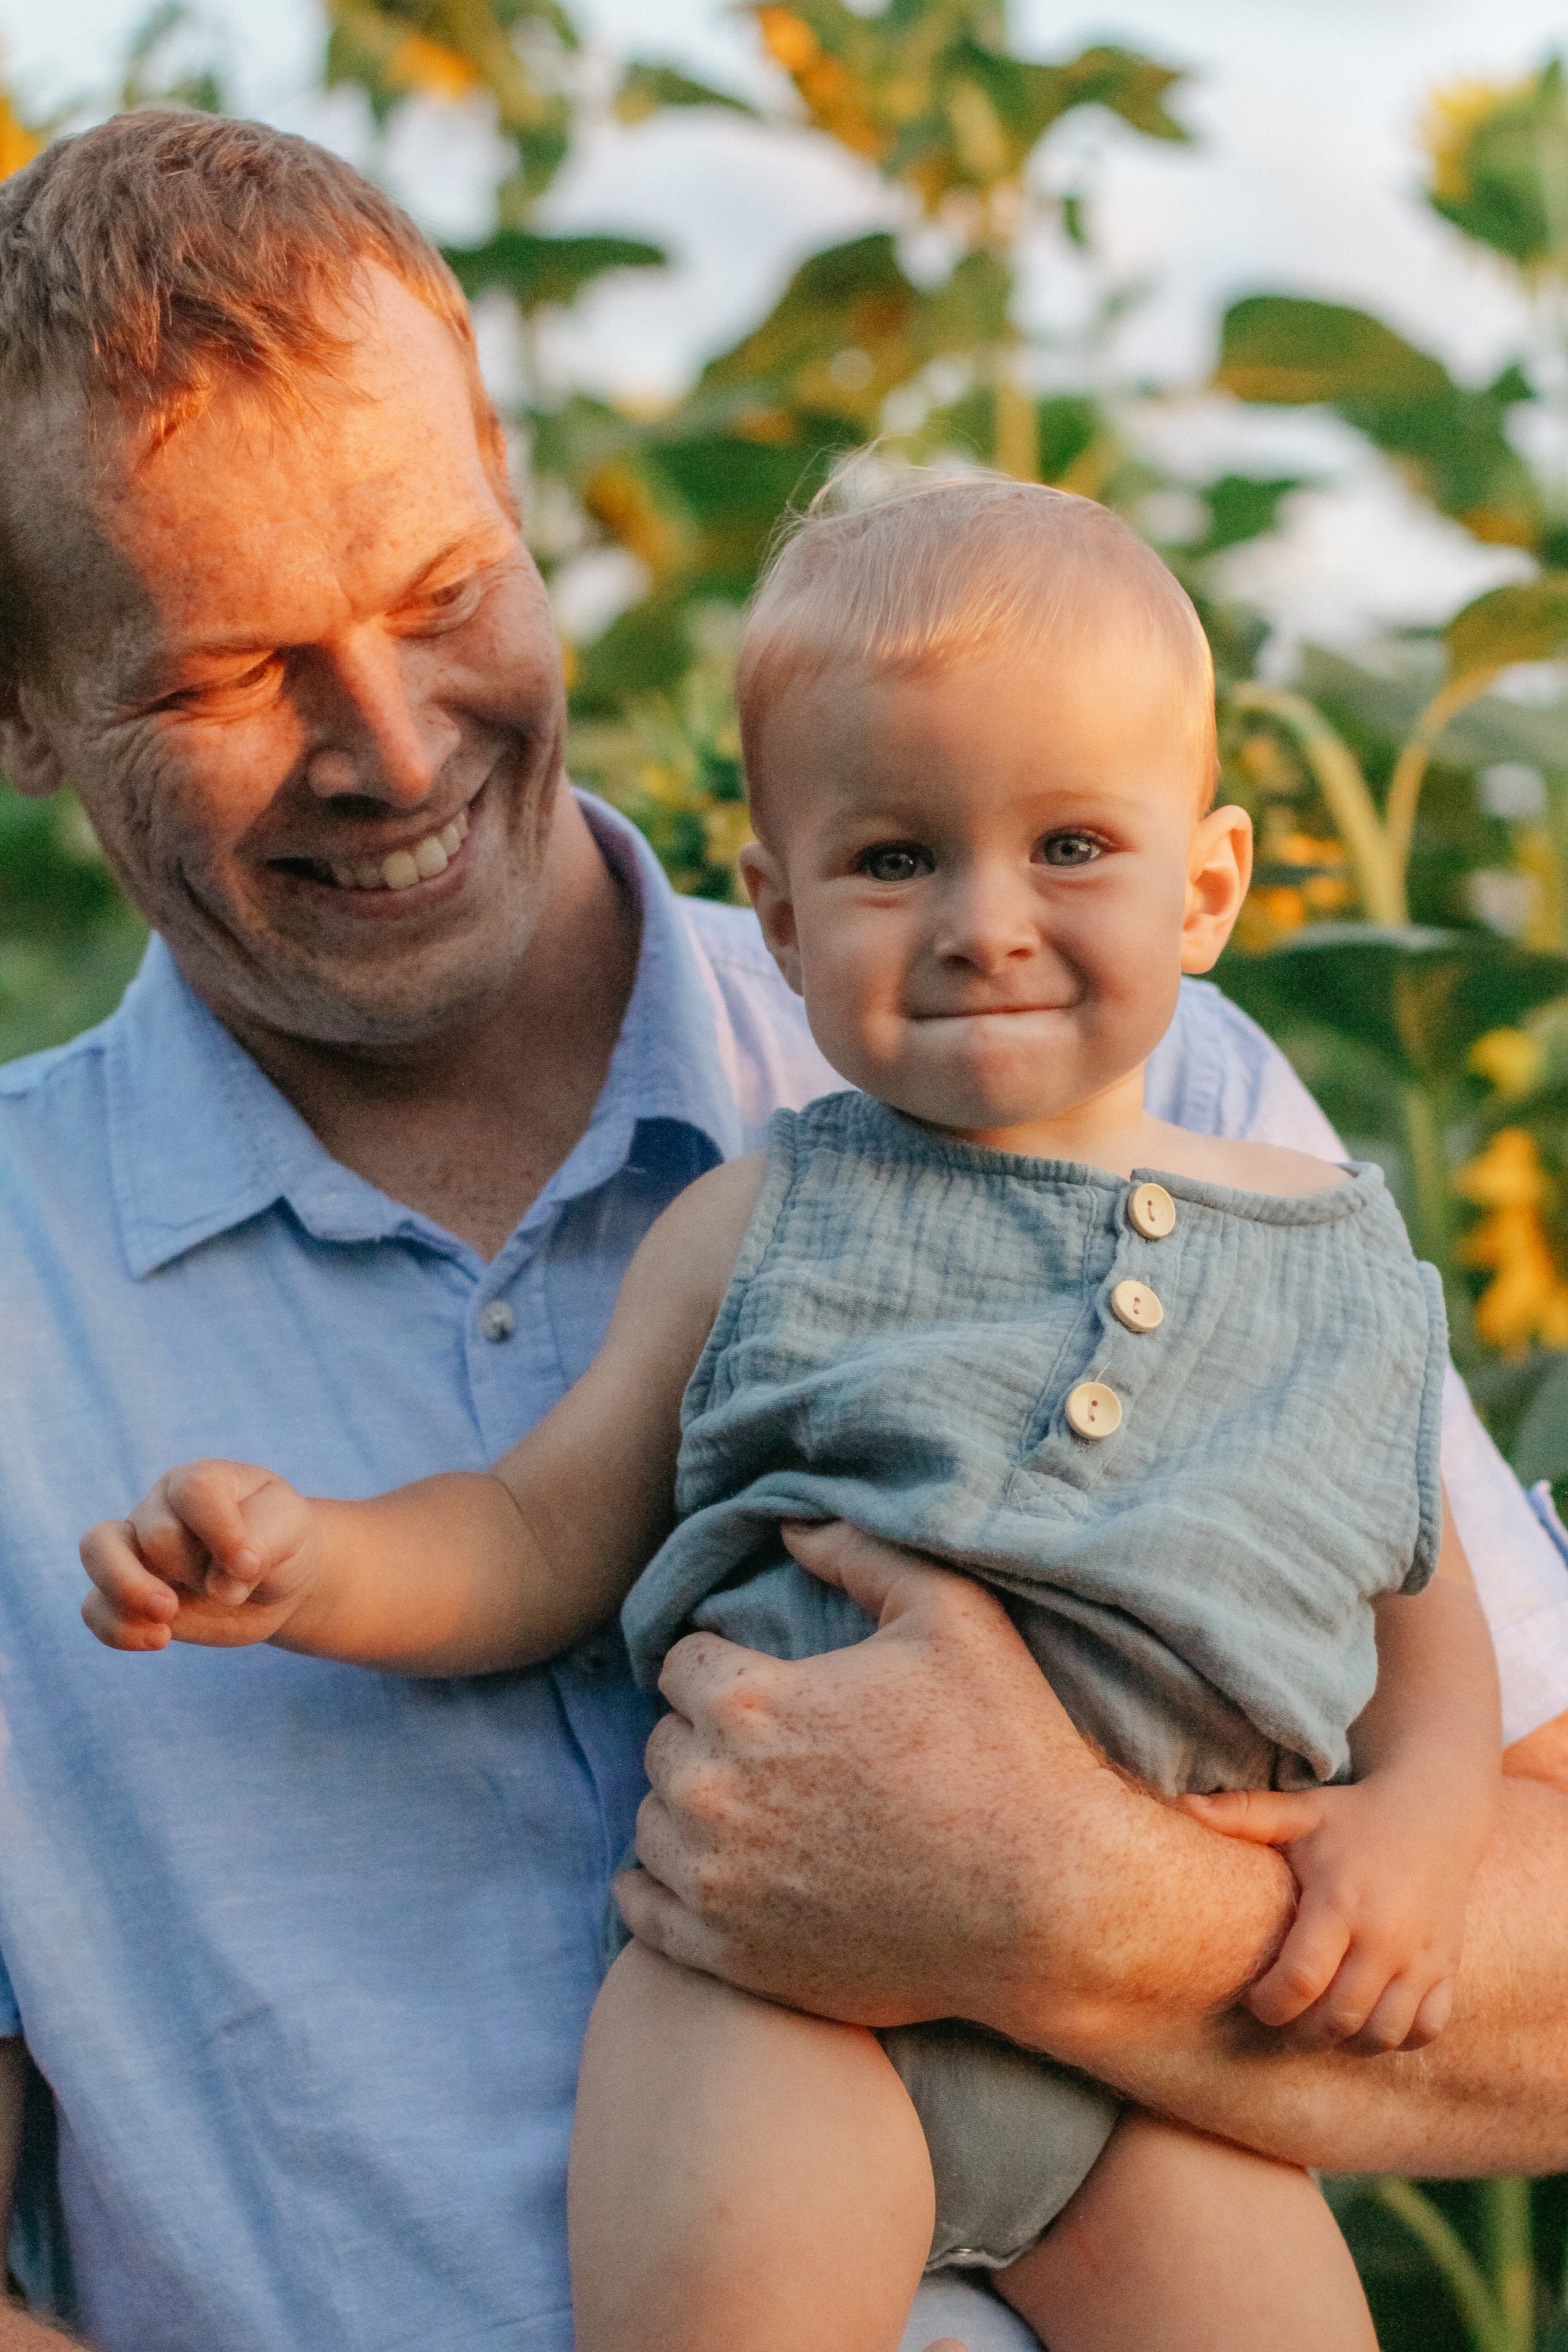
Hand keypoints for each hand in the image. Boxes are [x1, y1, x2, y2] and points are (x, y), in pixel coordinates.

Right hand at [80, 1460, 321, 1651]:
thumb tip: (220, 1586)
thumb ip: (262, 1545)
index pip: (194, 1490)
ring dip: (127, 1588)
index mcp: (202, 1482)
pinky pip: (94, 1606)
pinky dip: (117, 1628)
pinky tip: (160, 1639)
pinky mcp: (126, 1595)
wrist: (273, 1578)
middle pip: (155, 1532)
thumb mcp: (291, 1532)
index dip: (219, 1530)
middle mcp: (160, 1508)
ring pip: (98, 1551)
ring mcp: (137, 1549)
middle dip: (193, 1567)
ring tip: (167, 1617)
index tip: (249, 1566)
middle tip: (228, 1592)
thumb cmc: (280, 1540)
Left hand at [616, 1518, 1135, 2036]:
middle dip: (707, 1735)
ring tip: (754, 1808)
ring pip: (653, 1824)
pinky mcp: (731, 1957)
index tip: (768, 1683)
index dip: (725, 1665)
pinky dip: (661, 1889)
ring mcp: (718, 1884)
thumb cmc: (1007, 1749)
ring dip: (688, 1809)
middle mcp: (713, 1794)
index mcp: (750, 1704)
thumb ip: (860, 1553)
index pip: (681, 1663)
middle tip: (773, 1748)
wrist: (1054, 1904)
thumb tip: (788, 1525)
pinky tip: (705, 1873)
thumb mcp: (951, 1615)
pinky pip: (644, 1913)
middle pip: (663, 1742)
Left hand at [1181, 1777, 1467, 2053]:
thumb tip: (1180, 1806)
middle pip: (1338, 2019)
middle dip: (1300, 2032)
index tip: (1252, 1998)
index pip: (1300, 1981)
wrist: (1436, 1812)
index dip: (1269, 2004)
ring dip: (1345, 2043)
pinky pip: (1425, 2029)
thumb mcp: (1300, 1811)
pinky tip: (1368, 2020)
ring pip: (1382, 2034)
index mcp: (1340, 1902)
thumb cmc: (1355, 1816)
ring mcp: (1422, 1958)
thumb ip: (1242, 1814)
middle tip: (1279, 2020)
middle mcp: (1385, 1937)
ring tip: (1318, 2025)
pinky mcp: (1447, 1968)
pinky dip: (1396, 2038)